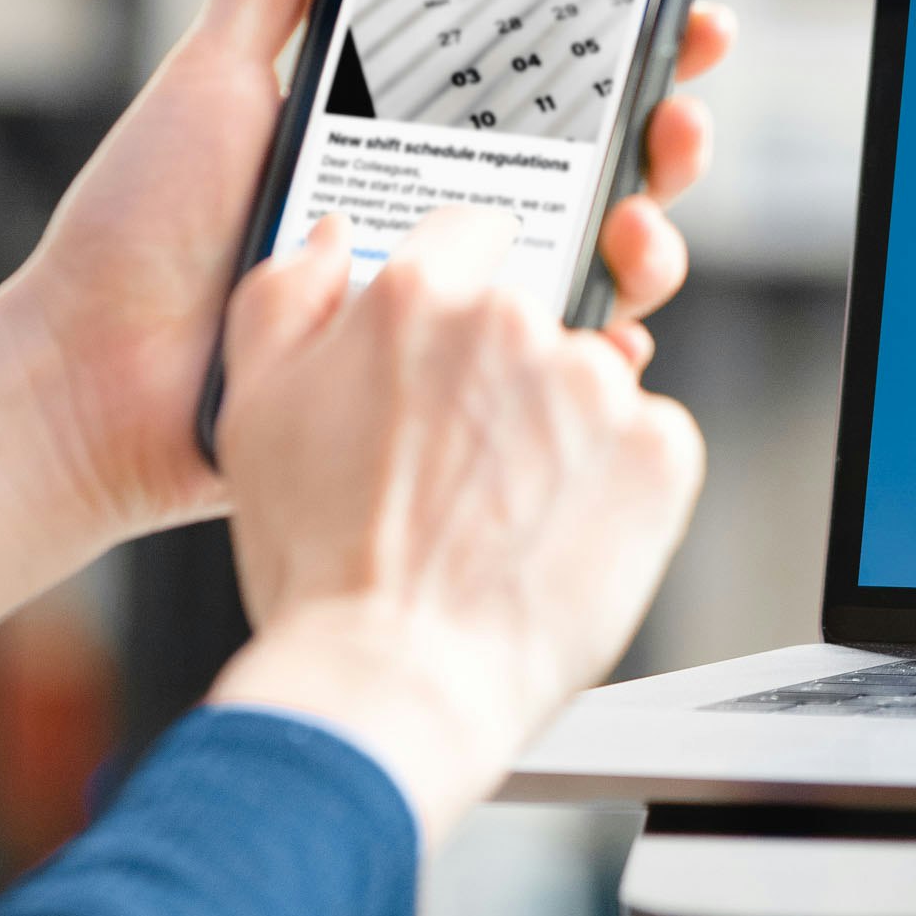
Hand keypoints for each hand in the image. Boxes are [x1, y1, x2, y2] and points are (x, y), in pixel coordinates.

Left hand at [0, 0, 736, 663]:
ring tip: (634, 221)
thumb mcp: (211, 80)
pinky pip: (544, 366)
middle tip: (676, 112)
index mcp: (402, 133)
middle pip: (595, 163)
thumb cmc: (140, 228)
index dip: (623, 42)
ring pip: (592, 260)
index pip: (539, 77)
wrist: (92, 372)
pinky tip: (610, 326)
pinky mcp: (439, 383)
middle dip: (664, 129)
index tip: (680, 8)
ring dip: (646, 234)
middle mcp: (441, 212)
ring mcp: (449, 299)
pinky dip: (598, 346)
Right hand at [204, 208, 703, 823]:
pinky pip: (648, 444)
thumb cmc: (322, 567)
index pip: (470, 233)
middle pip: (534, 316)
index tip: (453, 347)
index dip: (463, 289)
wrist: (396, 683)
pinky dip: (617, 482)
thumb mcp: (255, 415)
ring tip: (504, 515)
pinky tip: (557, 534)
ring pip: (591, 384)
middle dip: (507, 375)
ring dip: (562, 432)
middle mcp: (515, 324)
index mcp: (416, 298)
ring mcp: (597, 387)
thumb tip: (327, 240)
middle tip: (463, 462)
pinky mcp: (660, 452)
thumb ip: (283, 299)